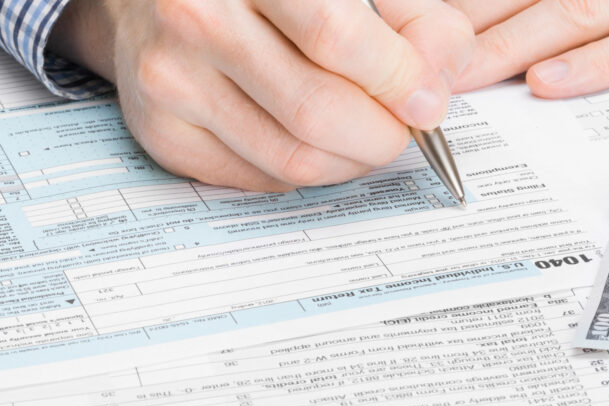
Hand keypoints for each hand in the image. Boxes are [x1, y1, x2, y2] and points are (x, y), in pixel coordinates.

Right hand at [48, 0, 473, 190]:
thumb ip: (409, 14)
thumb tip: (439, 80)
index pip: (336, 36)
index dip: (398, 79)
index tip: (429, 101)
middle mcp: (195, 18)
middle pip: (316, 110)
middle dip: (382, 134)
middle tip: (403, 129)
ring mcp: (170, 82)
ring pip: (292, 159)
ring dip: (351, 161)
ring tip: (365, 137)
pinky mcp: (163, 135)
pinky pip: (261, 180)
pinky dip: (306, 171)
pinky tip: (313, 141)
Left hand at [447, 0, 608, 97]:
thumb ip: (595, 3)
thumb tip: (536, 39)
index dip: (477, 5)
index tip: (431, 30)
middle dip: (478, 28)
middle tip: (426, 61)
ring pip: (580, 13)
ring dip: (516, 46)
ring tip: (465, 77)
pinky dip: (600, 63)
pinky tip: (551, 85)